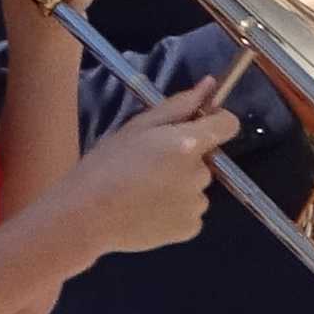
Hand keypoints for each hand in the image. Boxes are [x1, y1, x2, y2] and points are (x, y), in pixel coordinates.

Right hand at [52, 84, 230, 261]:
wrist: (86, 215)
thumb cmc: (106, 166)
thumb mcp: (136, 127)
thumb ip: (178, 106)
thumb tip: (210, 85)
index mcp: (187, 144)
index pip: (227, 125)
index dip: (217, 123)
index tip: (199, 127)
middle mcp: (199, 174)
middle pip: (206, 160)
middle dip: (186, 160)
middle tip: (149, 166)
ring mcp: (197, 204)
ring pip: (197, 187)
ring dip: (180, 186)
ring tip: (144, 190)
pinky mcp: (191, 228)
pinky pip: (191, 212)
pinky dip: (176, 211)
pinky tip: (148, 209)